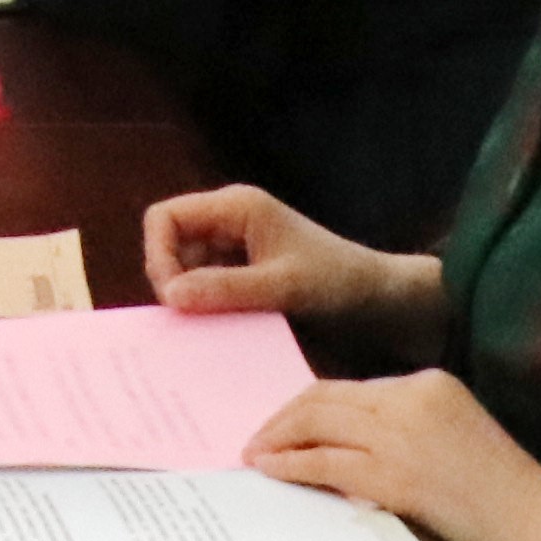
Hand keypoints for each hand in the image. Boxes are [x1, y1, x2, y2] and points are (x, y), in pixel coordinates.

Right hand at [149, 183, 441, 337]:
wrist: (382, 303)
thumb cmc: (340, 283)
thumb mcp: (284, 288)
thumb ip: (226, 290)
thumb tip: (170, 297)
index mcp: (236, 207)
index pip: (164, 218)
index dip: (158, 255)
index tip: (174, 299)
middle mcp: (228, 222)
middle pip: (169, 245)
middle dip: (172, 282)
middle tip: (190, 322)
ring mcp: (234, 249)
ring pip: (185, 271)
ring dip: (191, 300)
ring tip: (209, 330)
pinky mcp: (243, 275)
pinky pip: (206, 289)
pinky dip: (207, 309)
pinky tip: (220, 333)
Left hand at [247, 370, 540, 540]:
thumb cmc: (510, 498)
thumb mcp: (460, 437)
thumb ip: (412, 429)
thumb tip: (349, 446)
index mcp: (431, 382)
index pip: (352, 388)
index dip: (310, 406)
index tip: (286, 423)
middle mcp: (412, 397)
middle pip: (325, 397)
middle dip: (284, 416)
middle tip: (258, 438)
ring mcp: (402, 434)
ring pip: (316, 423)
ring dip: (276, 438)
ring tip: (255, 455)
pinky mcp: (396, 476)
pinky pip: (323, 462)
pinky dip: (289, 465)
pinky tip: (269, 472)